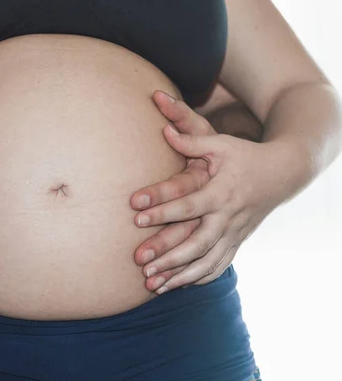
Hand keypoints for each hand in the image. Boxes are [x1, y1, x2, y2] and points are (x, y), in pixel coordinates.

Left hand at [131, 91, 288, 293]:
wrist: (282, 174)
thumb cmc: (245, 156)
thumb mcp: (220, 144)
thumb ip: (192, 141)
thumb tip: (164, 131)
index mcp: (221, 193)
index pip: (188, 206)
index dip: (162, 211)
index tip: (135, 216)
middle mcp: (228, 218)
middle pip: (197, 243)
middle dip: (168, 257)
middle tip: (141, 264)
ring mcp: (234, 234)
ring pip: (207, 262)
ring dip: (180, 276)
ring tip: (153, 286)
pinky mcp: (237, 242)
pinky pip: (219, 266)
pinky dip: (199, 278)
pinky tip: (178, 285)